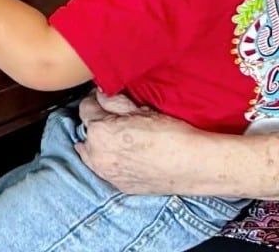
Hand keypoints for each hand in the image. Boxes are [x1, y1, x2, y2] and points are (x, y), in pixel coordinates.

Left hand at [75, 90, 200, 194]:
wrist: (194, 164)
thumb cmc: (171, 135)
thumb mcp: (140, 110)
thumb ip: (113, 101)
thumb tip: (100, 95)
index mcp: (100, 132)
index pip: (86, 108)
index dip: (97, 101)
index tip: (105, 99)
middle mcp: (98, 155)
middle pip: (87, 131)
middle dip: (97, 122)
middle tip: (115, 118)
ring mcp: (108, 173)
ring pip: (91, 152)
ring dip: (99, 143)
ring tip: (118, 137)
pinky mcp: (120, 185)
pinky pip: (105, 169)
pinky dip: (109, 160)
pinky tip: (124, 154)